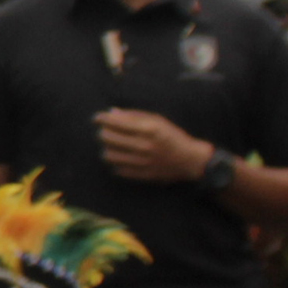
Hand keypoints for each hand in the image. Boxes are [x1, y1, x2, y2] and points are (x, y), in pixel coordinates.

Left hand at [94, 109, 212, 184]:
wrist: (190, 160)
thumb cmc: (173, 136)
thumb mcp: (158, 120)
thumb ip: (134, 116)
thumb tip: (111, 112)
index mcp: (147, 129)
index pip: (114, 122)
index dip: (101, 118)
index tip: (97, 118)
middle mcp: (142, 145)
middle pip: (107, 138)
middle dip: (103, 132)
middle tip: (105, 131)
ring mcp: (140, 162)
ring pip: (108, 155)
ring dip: (107, 148)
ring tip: (112, 145)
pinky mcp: (140, 174)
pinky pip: (117, 169)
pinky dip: (116, 162)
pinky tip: (121, 157)